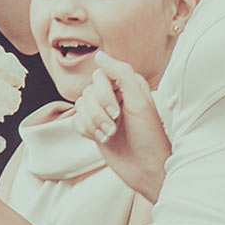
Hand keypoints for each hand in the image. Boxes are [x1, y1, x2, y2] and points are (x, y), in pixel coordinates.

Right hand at [73, 50, 170, 200]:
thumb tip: (99, 56)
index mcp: (127, 85)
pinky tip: (103, 139)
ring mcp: (102, 112)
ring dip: (93, 124)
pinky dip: (87, 131)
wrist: (146, 168)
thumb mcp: (139, 102)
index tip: (117, 111)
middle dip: (98, 112)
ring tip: (110, 134)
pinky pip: (75, 121)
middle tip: (115, 125)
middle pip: (87, 91)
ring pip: (79, 106)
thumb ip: (121, 73)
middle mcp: (114, 96)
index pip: (99, 75)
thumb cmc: (149, 136)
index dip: (103, 93)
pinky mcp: (93, 127)